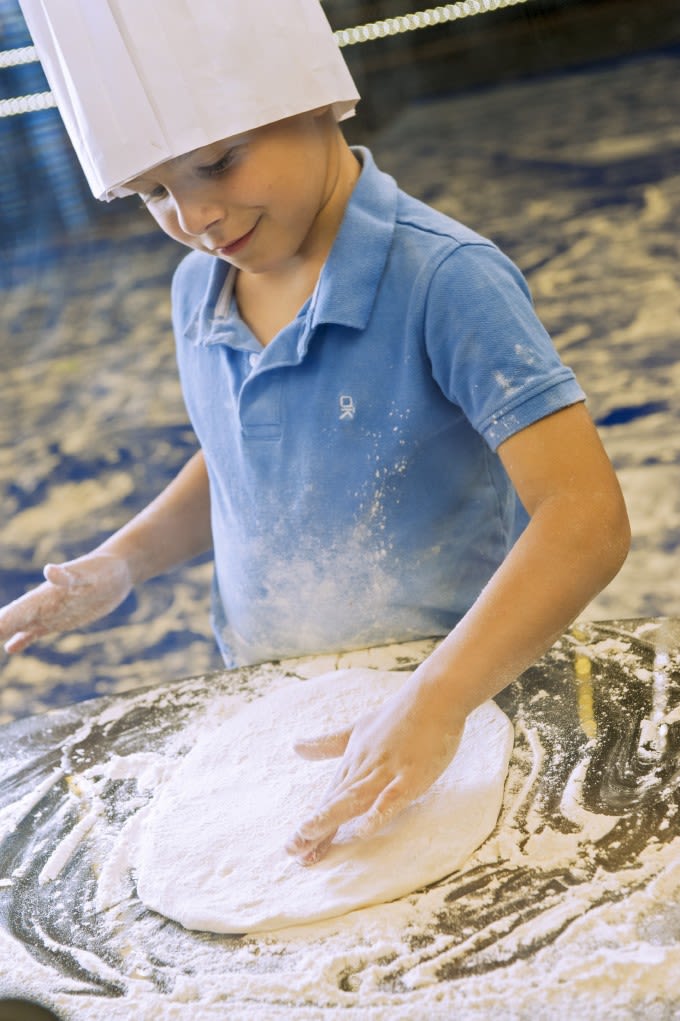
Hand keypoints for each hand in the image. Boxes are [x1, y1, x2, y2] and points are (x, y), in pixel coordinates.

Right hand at [0, 552, 132, 653]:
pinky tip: (11, 648)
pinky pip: (38, 631)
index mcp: (44, 596)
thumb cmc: (103, 570)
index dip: (0, 623)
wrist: (118, 571)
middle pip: (11, 620)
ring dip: (4, 634)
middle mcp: (42, 605)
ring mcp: (50, 612)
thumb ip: (67, 577)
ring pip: (20, 626)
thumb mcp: (88, 576)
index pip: (14, 613)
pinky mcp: (62, 619)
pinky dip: (24, 639)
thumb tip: (49, 571)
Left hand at [285, 678, 464, 863]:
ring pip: (355, 797)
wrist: (433, 696)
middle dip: (314, 828)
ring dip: (331, 816)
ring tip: (308, 835)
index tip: (292, 849)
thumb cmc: (398, 715)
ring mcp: (388, 771)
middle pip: (336, 801)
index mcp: (353, 762)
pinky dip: (379, 811)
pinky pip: (393, 796)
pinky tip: (364, 830)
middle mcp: (365, 768)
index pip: (330, 798)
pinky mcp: (412, 774)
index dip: (313, 825)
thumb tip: (295, 746)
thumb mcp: (357, 730)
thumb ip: (328, 744)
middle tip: (291, 851)